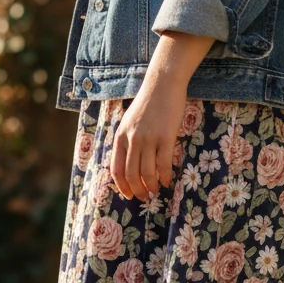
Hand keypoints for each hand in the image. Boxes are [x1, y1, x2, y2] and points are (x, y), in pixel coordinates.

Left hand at [111, 31, 214, 201]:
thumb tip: (131, 162)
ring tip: (156, 191)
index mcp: (120, 137)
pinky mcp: (165, 137)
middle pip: (131, 175)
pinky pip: (163, 165)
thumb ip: (128, 140)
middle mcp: (132, 140)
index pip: (116, 169)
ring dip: (151, 186)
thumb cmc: (148, 103)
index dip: (122, 186)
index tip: (128, 195)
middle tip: (145, 197)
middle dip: (137, 190)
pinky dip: (165, 177)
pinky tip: (167, 181)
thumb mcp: (129, 121)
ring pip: (147, 173)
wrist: (162, 84)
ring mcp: (148, 139)